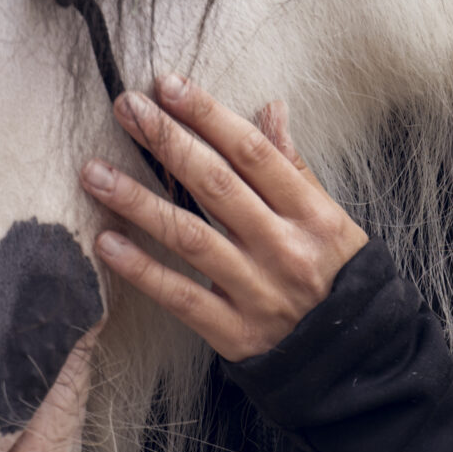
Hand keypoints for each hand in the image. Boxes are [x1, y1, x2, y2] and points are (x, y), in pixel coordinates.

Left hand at [82, 77, 368, 359]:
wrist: (359, 366)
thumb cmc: (341, 281)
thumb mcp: (334, 221)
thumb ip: (295, 167)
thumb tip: (272, 109)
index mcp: (311, 214)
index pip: (252, 153)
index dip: (208, 115)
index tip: (168, 85)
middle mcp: (283, 248)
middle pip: (216, 185)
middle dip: (167, 141)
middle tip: (126, 107)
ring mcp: (257, 292)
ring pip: (190, 237)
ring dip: (137, 201)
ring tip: (94, 172)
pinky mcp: (235, 333)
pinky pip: (181, 297)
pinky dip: (141, 270)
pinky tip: (105, 243)